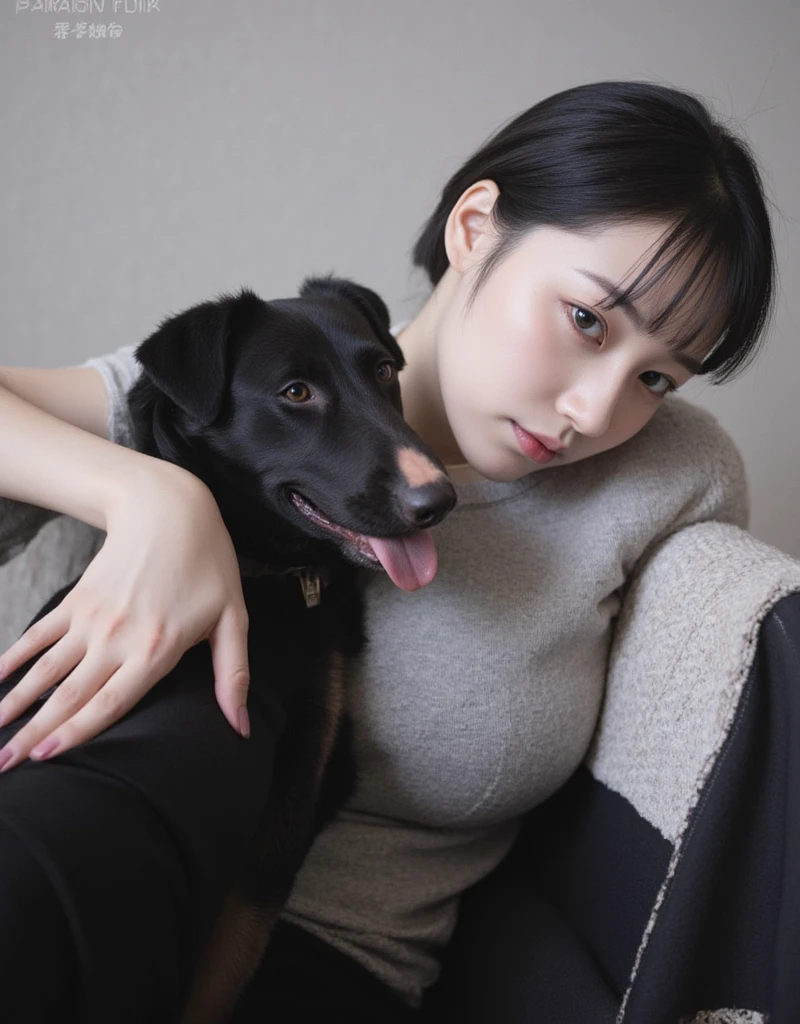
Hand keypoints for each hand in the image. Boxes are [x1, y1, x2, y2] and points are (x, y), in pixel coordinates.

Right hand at [0, 461, 250, 771]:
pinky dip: (13, 659)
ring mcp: (91, 618)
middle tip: (3, 767)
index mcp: (156, 648)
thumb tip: (242, 726)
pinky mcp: (77, 601)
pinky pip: (38, 636)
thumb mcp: (233, 618)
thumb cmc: (208, 564)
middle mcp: (117, 637)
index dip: (78, 732)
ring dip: (16, 705)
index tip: (47, 759)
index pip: (110, 701)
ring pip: (46, 671)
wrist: (169, 508)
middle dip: (35, 734)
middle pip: (69, 695)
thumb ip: (234, 674)